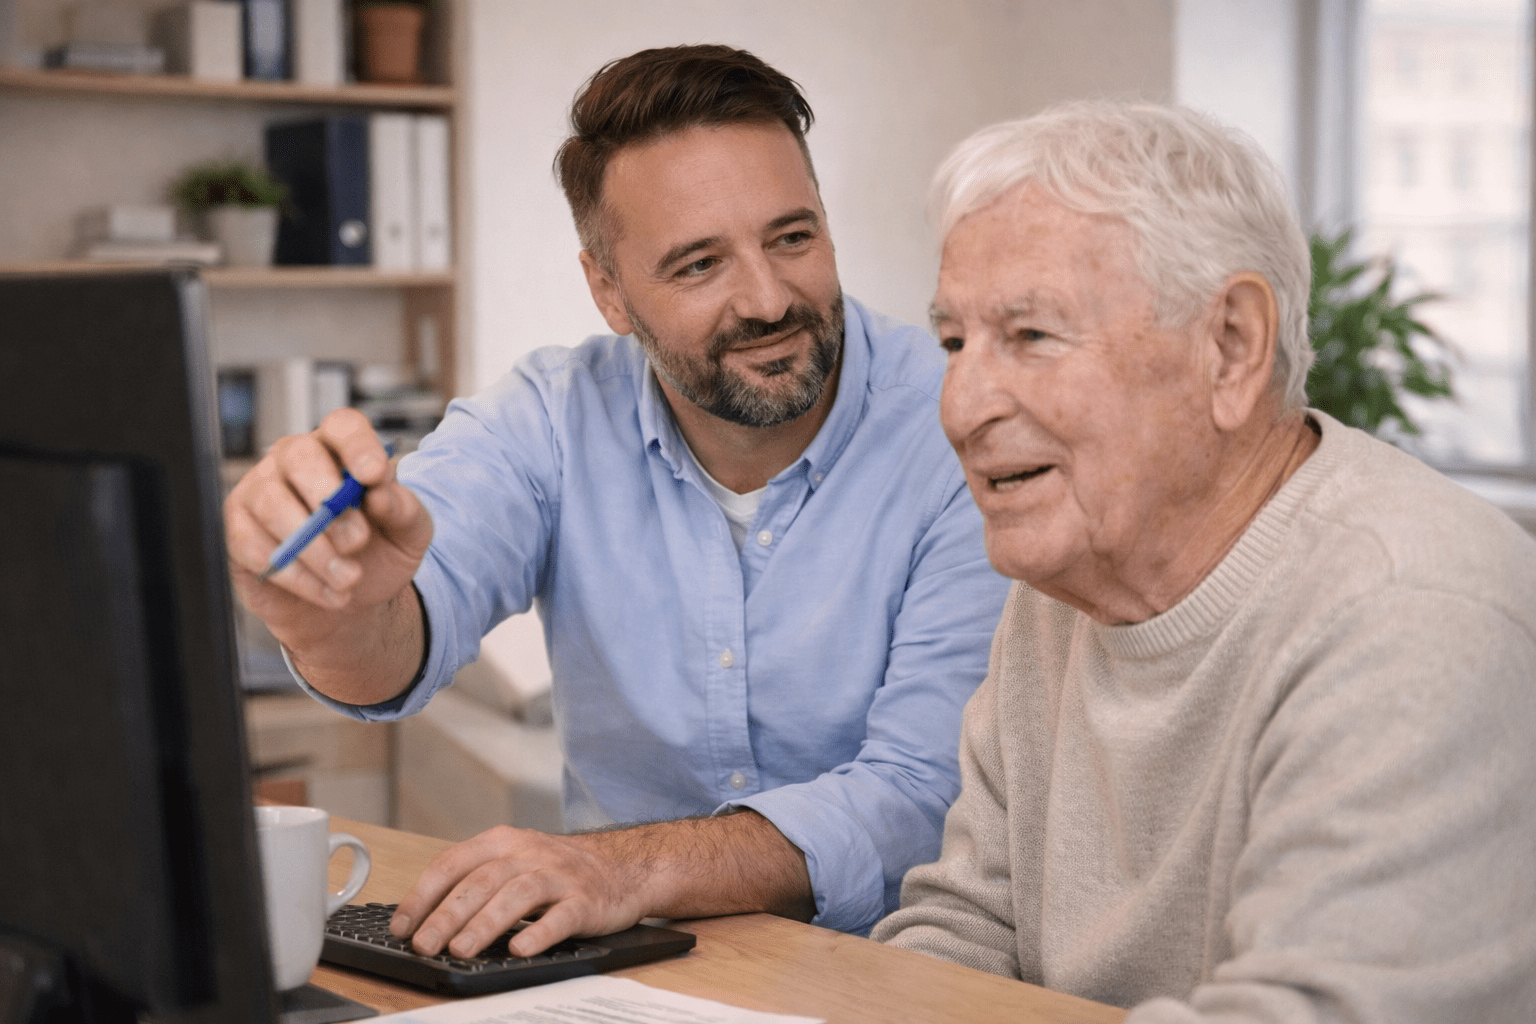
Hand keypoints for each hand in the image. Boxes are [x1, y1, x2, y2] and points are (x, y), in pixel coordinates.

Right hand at [224, 408, 432, 698]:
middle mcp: (294, 460)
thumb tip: (381, 493)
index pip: (342, 426)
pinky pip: (255, 545)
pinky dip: (298, 576)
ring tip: (350, 579)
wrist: (350, 600)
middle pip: (299, 456)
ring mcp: (259, 491)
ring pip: (274, 504)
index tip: (374, 475)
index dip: (357, 445)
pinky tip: (328, 593)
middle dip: (330, 501)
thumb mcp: (409, 534)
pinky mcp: (238, 530)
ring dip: (316, 549)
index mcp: (341, 450)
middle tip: (358, 541)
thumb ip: (404, 509)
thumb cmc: (379, 553)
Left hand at [389, 812, 813, 958]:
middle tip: (424, 945)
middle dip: (447, 914)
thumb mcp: (514, 863)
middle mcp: (530, 852)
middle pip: (481, 881)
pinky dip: (539, 933)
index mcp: (504, 841)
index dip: (425, 894)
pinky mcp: (587, 899)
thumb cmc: (556, 873)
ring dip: (485, 924)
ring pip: (517, 895)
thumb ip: (475, 882)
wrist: (624, 869)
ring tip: (460, 950)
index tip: (402, 925)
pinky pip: (561, 916)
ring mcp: (560, 874)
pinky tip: (521, 949)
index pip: (454, 863)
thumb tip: (423, 920)